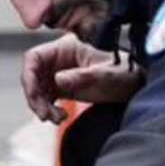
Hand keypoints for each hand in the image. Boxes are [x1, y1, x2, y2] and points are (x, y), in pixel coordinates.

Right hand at [21, 33, 140, 121]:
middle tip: (45, 114)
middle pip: (32, 76)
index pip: (34, 57)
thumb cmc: (123, 72)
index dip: (28, 75)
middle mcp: (59, 59)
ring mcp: (59, 73)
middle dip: (35, 97)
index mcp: (66, 48)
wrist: (136, 83)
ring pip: (37, 90)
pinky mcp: (63, 88)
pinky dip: (49, 110)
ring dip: (41, 106)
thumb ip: (81, 76)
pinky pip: (46, 99)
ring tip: (56, 118)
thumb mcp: (104, 75)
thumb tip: (57, 79)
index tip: (33, 94)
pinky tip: (61, 117)